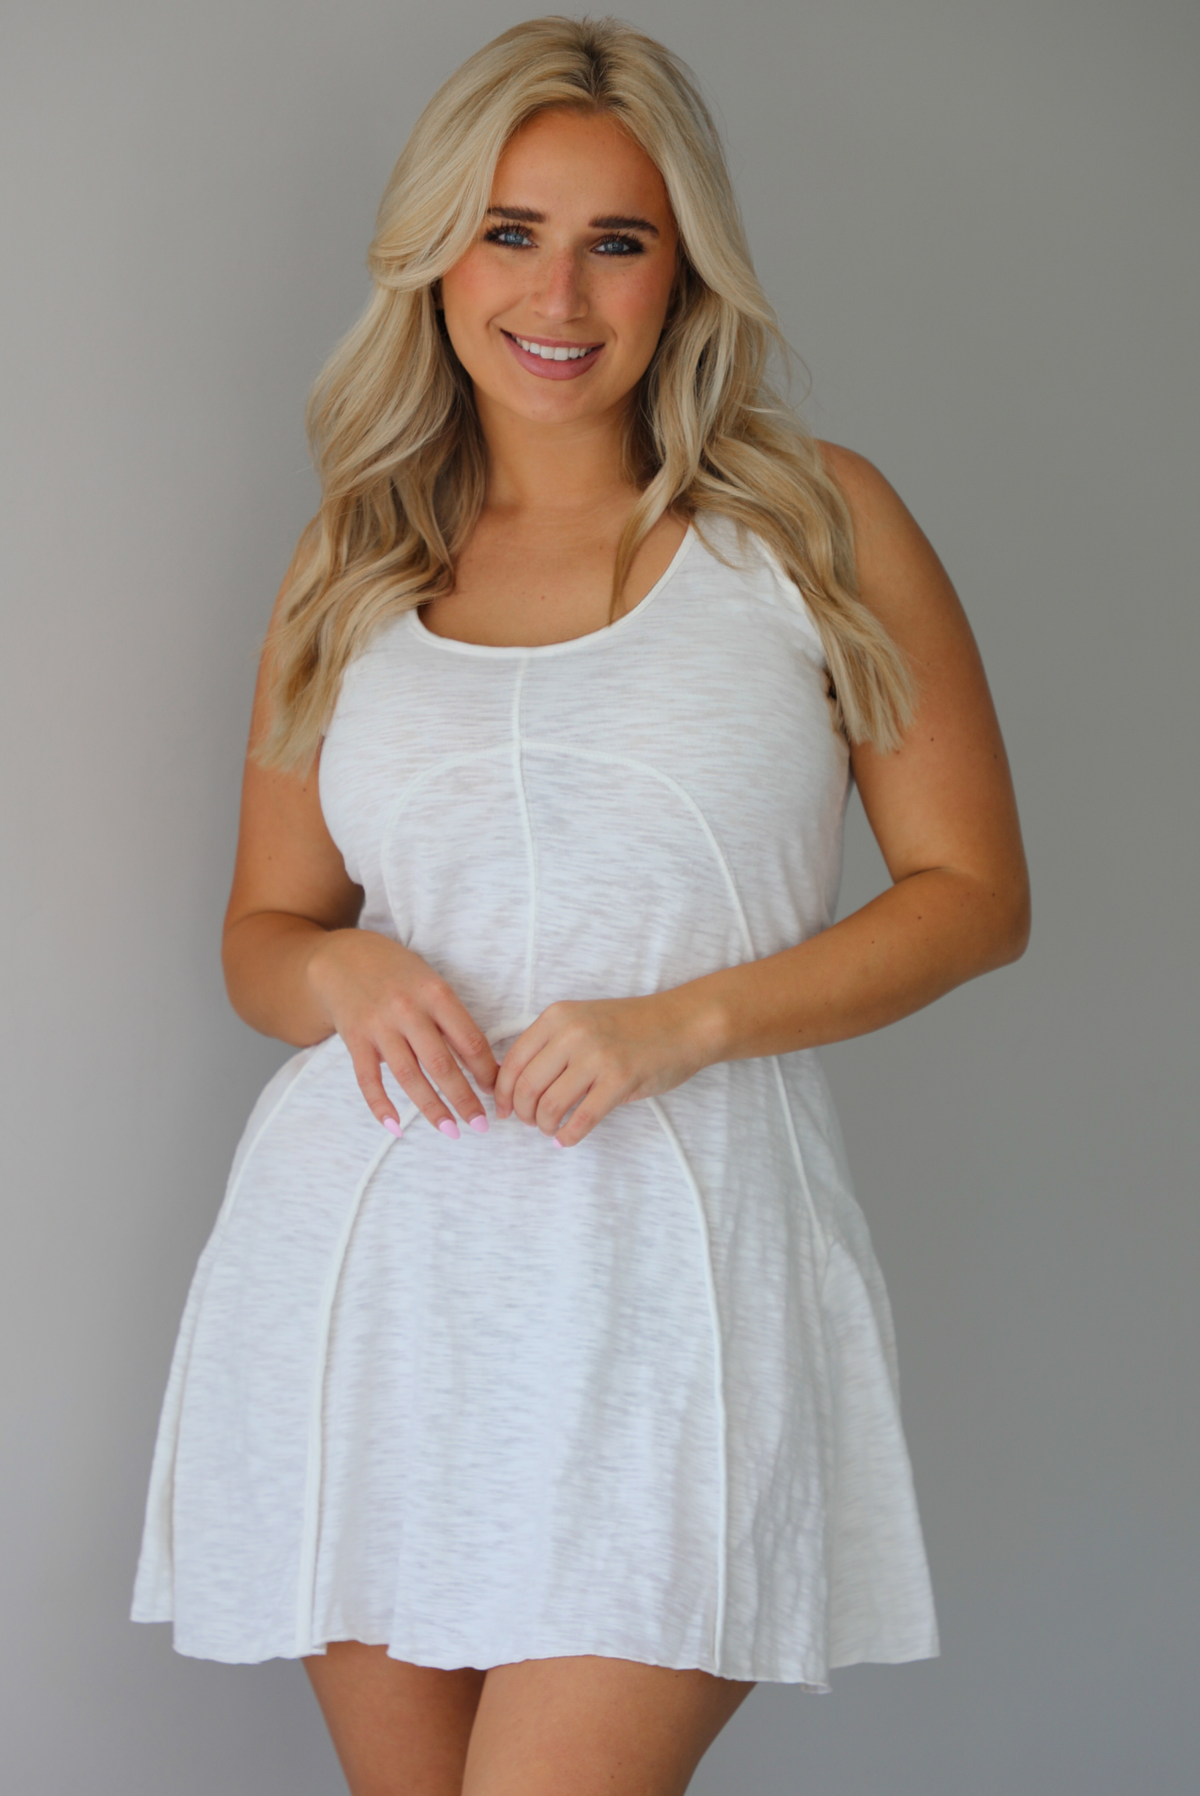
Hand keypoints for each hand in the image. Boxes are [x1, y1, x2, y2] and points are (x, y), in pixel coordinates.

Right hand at [306, 929, 498, 1138]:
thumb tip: (485, 1064)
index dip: (486, 1071)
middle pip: (441, 1064)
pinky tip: (396, 1127)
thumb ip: (452, 1019)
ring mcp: (379, 1026)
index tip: (498, 1092)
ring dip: (431, 1108)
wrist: (342, 957)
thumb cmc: (398, 974)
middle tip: (481, 1125)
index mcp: (436, 993)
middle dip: (464, 1099)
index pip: (470, 1040)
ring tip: (450, 1130)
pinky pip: (368, 1079)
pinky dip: (381, 1106)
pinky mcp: (354, 1039)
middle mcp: (407, 1009)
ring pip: (408, 1076)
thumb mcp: (431, 983)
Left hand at [492, 990, 715, 1146]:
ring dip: (544, 1126)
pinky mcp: (619, 1081)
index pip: (512, 1062)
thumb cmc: (632, 1027)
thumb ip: (550, 1045)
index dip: (502, 1093)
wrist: (683, 1023)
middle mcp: (572, 1034)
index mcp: (557, 1017)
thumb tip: (513, 1085)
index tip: (504, 1109)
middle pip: (526, 1087)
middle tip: (530, 1122)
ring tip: (551, 1129)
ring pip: (549, 1106)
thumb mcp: (583, 1021)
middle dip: (522, 1113)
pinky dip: (568, 1136)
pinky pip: (581, 1120)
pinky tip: (567, 1139)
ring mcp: (597, 1057)